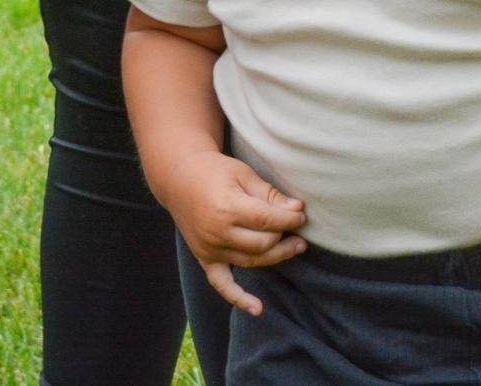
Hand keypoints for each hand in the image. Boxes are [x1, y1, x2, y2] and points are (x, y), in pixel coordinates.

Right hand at [161, 150, 307, 315]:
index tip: (301, 214)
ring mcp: (209, 249)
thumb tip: (296, 210)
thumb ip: (269, 195)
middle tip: (299, 229)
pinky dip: (238, 298)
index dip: (290, 219)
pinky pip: (221, 283)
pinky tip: (257, 309)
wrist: (178, 178)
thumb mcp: (243, 174)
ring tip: (296, 247)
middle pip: (262, 244)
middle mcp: (216, 233)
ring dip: (276, 257)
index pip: (267, 221)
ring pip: (251, 261)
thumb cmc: (214, 171)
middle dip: (284, 236)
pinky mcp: (204, 258)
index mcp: (227, 208)